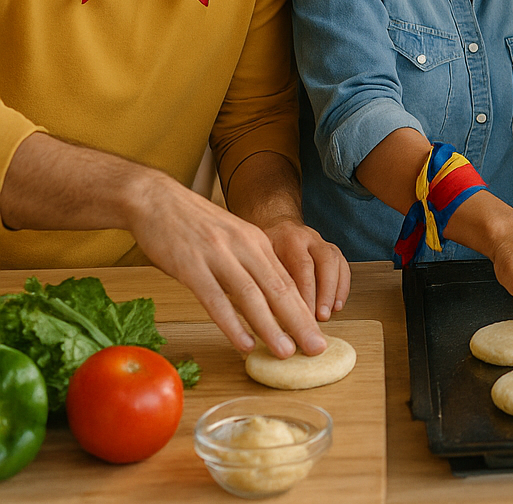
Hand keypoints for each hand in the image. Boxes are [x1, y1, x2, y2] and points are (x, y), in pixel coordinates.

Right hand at [129, 178, 327, 357]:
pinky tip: (243, 343)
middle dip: (299, 322)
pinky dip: (231, 324)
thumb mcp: (232, 237)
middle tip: (315, 348)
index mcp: (257, 242)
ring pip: (251, 296)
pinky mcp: (191, 266)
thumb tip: (267, 299)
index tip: (317, 333)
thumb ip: (249, 263)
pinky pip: (215, 300)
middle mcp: (244, 247)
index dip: (305, 310)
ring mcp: (218, 256)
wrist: (156, 200)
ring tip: (285, 351)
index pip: (288, 280)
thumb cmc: (194, 224)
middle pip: (279, 289)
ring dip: (270, 327)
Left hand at [264, 218, 351, 321]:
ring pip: (336, 263)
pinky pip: (343, 267)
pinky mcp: (331, 250)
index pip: (302, 266)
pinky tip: (337, 305)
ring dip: (335, 291)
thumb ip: (264, 280)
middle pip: (325, 263)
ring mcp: (321, 242)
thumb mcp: (255, 260)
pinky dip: (342, 287)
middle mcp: (308, 237)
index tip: (302, 315)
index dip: (306, 293)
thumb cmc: (259, 251)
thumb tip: (268, 311)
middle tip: (320, 316)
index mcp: (288, 238)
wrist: (271, 230)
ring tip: (330, 312)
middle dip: (325, 293)